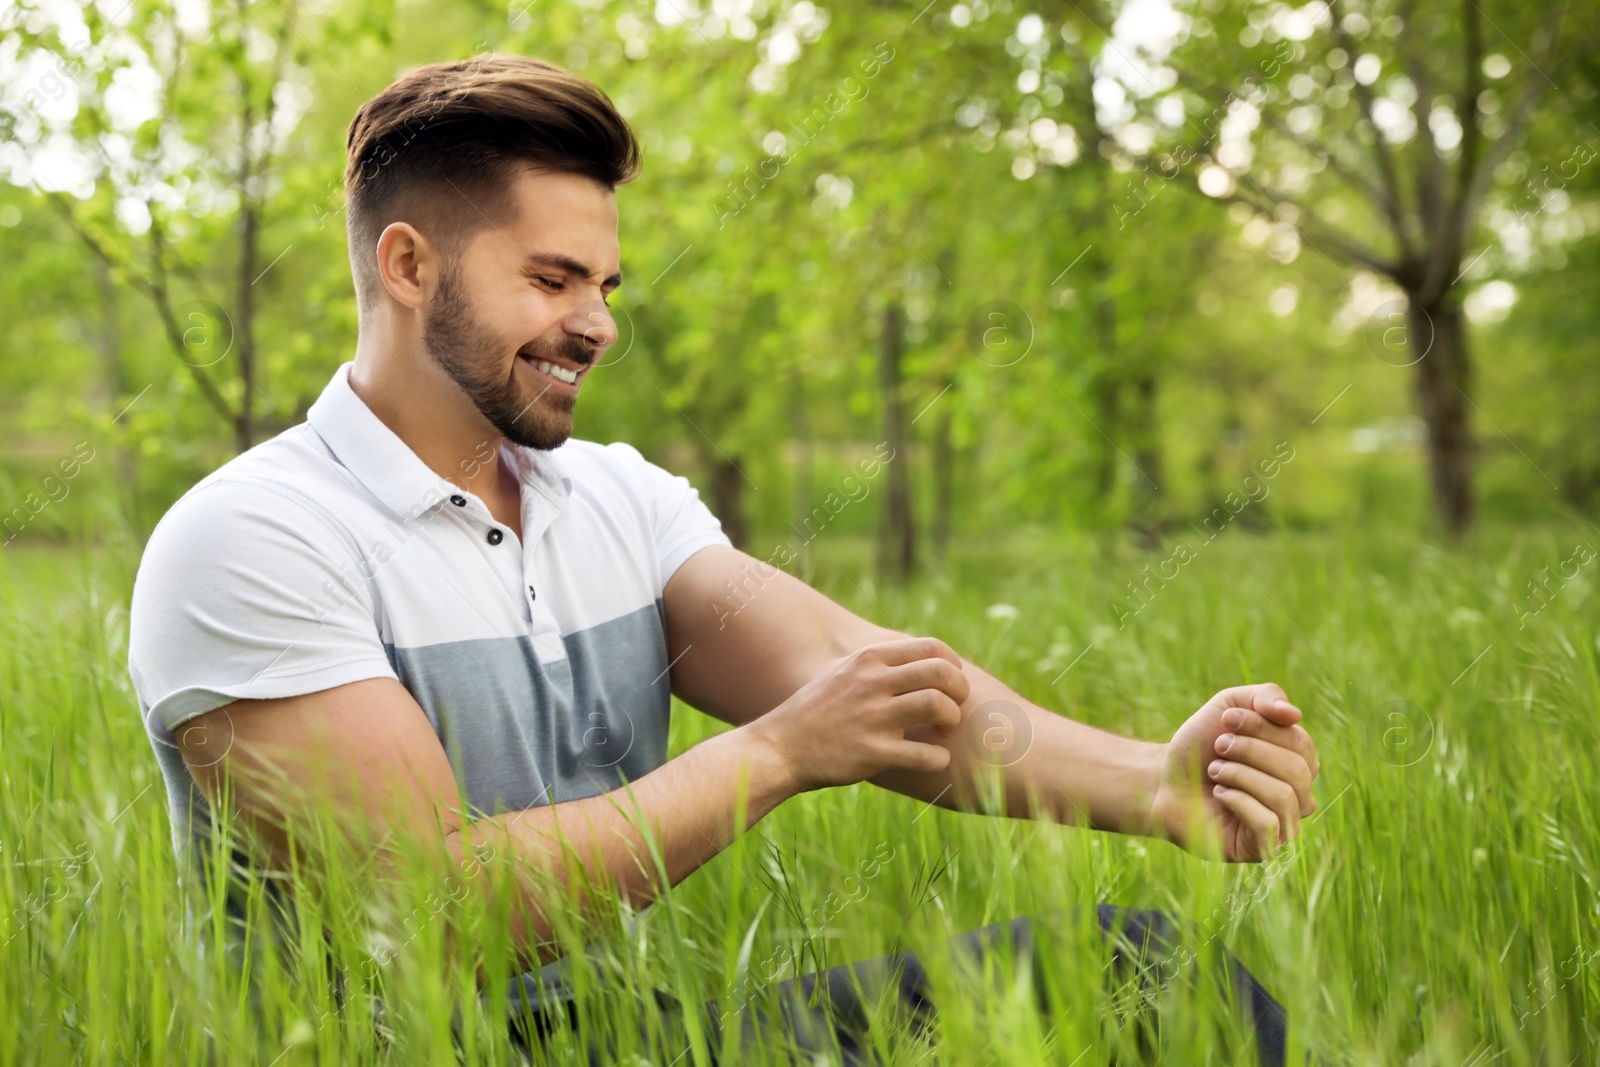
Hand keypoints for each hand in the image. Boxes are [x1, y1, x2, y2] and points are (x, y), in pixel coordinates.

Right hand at [745, 637, 969, 792]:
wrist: (780, 748)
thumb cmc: (815, 711)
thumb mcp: (842, 671)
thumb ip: (877, 662)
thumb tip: (915, 656)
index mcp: (868, 659)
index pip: (931, 647)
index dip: (953, 665)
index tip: (952, 683)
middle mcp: (872, 682)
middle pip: (941, 672)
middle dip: (960, 691)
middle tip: (955, 707)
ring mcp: (872, 717)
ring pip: (937, 705)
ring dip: (952, 720)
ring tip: (944, 731)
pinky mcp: (872, 753)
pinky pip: (925, 754)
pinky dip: (939, 759)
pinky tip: (933, 760)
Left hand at [1148, 683, 1319, 861]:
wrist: (1163, 779)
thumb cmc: (1200, 745)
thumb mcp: (1229, 706)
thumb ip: (1265, 696)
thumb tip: (1295, 714)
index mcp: (1298, 763)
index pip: (1301, 743)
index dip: (1262, 727)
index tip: (1225, 721)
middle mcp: (1299, 796)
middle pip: (1296, 770)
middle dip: (1249, 751)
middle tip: (1219, 748)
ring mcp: (1284, 825)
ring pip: (1284, 796)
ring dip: (1240, 775)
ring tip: (1215, 770)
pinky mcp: (1262, 848)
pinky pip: (1268, 824)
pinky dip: (1238, 801)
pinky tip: (1219, 794)